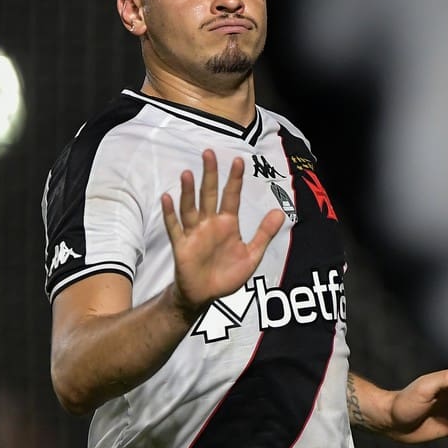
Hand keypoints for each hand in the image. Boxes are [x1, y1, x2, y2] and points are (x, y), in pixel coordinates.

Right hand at [162, 149, 284, 319]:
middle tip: (209, 153)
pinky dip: (170, 214)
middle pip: (209, 194)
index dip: (235, 179)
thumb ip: (264, 234)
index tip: (239, 160)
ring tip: (188, 173)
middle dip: (210, 175)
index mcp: (228, 223)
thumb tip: (280, 212)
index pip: (232, 196)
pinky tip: (167, 197)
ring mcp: (194, 233)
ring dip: (189, 191)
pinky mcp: (182, 246)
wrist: (206, 295)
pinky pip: (175, 228)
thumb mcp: (252, 255)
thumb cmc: (227, 275)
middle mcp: (210, 223)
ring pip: (191, 207)